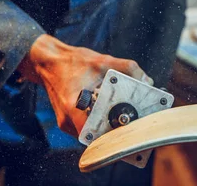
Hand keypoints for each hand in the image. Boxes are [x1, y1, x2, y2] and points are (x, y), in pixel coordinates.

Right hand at [18, 34, 153, 135]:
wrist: (49, 63)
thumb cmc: (72, 62)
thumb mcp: (103, 60)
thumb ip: (127, 68)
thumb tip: (147, 80)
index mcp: (73, 106)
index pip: (96, 133)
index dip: (115, 134)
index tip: (131, 128)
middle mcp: (67, 120)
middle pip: (97, 136)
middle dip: (115, 128)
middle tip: (131, 119)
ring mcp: (66, 123)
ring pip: (92, 134)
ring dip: (106, 125)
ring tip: (121, 113)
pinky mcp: (67, 122)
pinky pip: (87, 128)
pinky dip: (97, 121)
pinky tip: (106, 110)